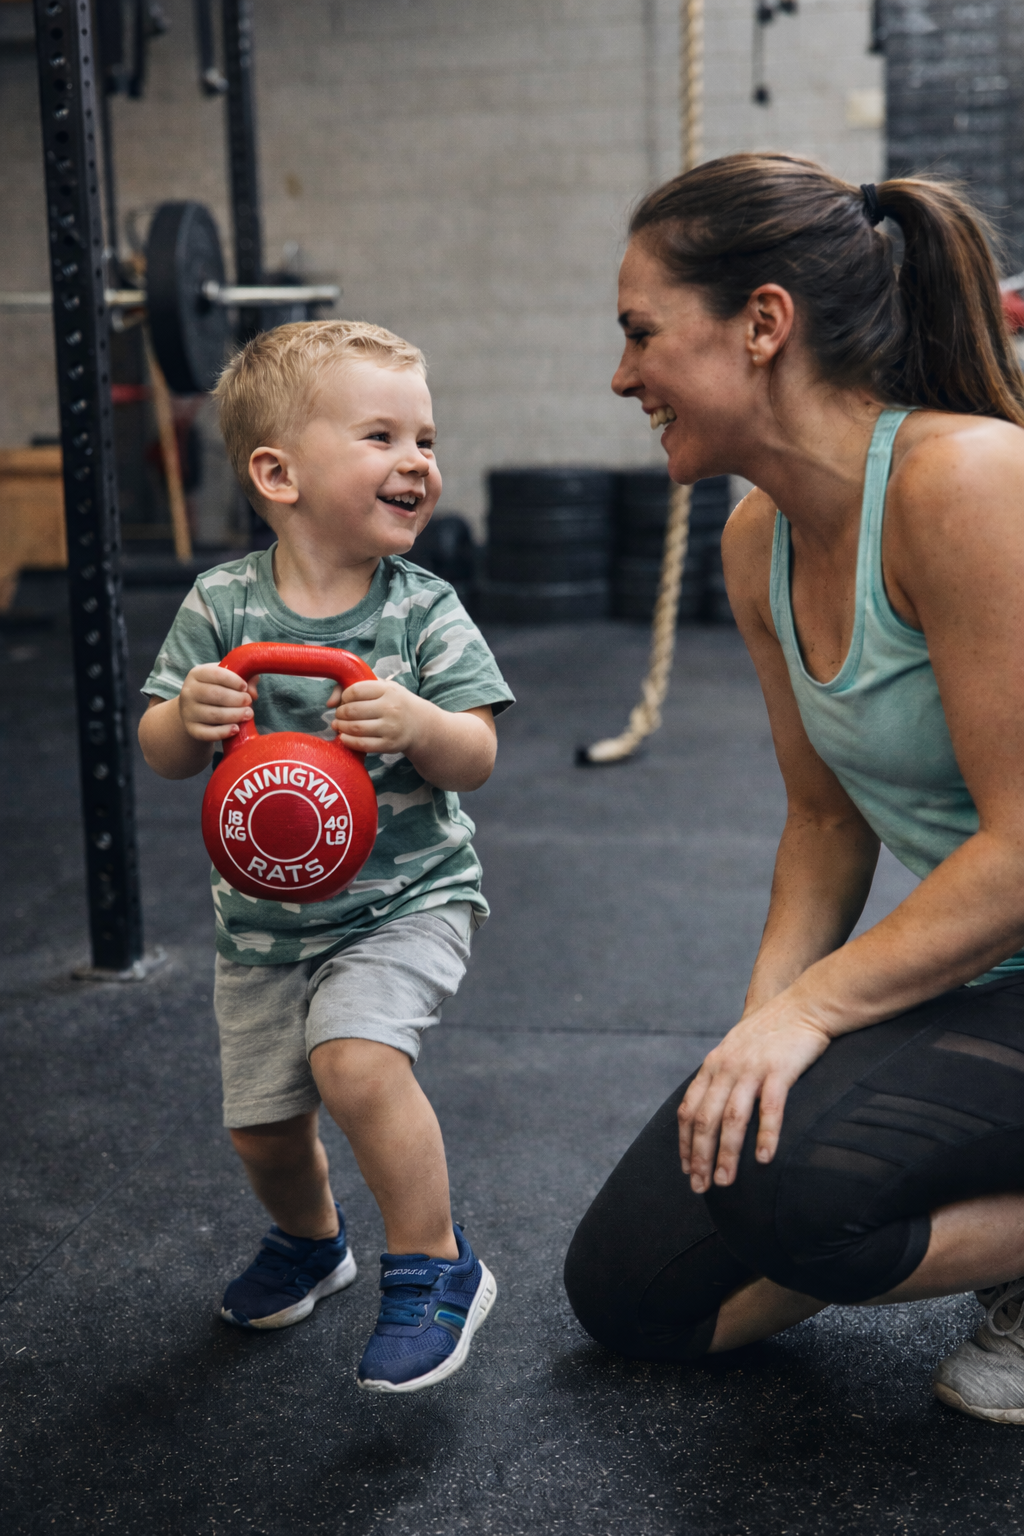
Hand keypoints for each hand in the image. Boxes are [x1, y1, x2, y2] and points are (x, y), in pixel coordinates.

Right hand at [178, 663, 255, 741]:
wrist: (197, 710)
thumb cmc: (218, 690)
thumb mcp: (228, 679)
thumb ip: (244, 678)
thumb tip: (252, 692)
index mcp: (197, 674)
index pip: (216, 674)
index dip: (234, 680)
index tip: (245, 687)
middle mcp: (188, 691)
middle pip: (215, 694)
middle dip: (237, 699)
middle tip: (249, 702)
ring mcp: (188, 711)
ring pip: (214, 715)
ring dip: (235, 715)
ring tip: (248, 714)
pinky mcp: (191, 729)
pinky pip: (207, 733)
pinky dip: (223, 732)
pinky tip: (236, 729)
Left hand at [327, 678, 426, 755]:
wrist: (420, 724)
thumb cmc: (395, 702)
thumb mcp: (382, 687)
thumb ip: (353, 685)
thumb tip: (329, 703)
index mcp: (388, 690)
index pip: (355, 690)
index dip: (344, 696)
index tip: (345, 700)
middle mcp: (390, 708)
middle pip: (352, 710)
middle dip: (340, 713)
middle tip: (340, 715)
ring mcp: (390, 728)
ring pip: (354, 728)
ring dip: (341, 727)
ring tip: (339, 725)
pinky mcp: (389, 745)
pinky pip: (361, 744)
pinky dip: (348, 741)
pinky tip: (345, 737)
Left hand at [677, 993, 832, 1193]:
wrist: (803, 1005)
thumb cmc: (771, 1033)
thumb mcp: (735, 1050)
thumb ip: (721, 1077)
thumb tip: (711, 1112)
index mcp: (713, 1066)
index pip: (689, 1110)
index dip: (684, 1143)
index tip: (686, 1170)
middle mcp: (726, 1068)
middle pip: (705, 1119)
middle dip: (700, 1157)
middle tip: (701, 1187)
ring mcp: (752, 1069)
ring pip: (732, 1119)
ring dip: (726, 1154)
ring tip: (725, 1182)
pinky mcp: (779, 1070)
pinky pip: (769, 1108)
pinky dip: (765, 1135)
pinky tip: (764, 1159)